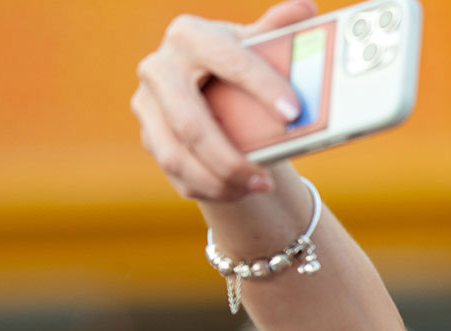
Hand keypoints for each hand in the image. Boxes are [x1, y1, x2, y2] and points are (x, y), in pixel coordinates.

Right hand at [131, 0, 314, 201]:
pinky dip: (210, 188)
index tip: (293, 113)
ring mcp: (147, 104)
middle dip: (229, 156)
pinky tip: (239, 192)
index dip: (262, 86)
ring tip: (259, 188)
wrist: (212, 90)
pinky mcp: (148, 134)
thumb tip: (304, 8)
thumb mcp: (256, 45)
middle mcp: (159, 68)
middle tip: (267, 178)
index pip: (228, 60)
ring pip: (176, 154)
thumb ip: (277, 29)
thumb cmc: (240, 64)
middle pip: (190, 122)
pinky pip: (175, 172)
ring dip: (219, 179)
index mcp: (189, 35)